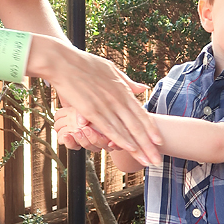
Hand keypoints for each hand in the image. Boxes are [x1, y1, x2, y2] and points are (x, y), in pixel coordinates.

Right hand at [34, 38, 161, 165]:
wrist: (63, 62)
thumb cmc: (85, 63)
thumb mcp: (111, 69)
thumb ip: (128, 82)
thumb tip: (143, 88)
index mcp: (122, 90)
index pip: (141, 113)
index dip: (151, 129)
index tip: (159, 141)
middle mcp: (117, 99)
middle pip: (137, 126)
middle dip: (149, 145)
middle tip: (157, 159)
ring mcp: (105, 106)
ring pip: (126, 130)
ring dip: (138, 148)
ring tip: (148, 161)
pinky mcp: (91, 111)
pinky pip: (108, 128)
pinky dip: (120, 139)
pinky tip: (129, 149)